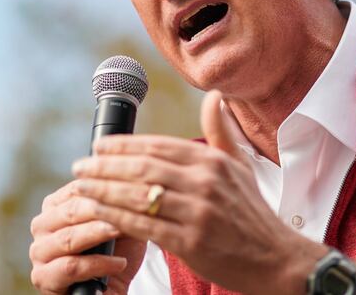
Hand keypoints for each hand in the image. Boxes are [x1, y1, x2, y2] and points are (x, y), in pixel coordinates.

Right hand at [29, 180, 146, 294]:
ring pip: (68, 238)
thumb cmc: (117, 249)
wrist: (112, 288)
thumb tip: (130, 173)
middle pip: (70, 211)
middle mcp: (42, 225)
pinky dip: (98, 264)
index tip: (129, 184)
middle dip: (100, 208)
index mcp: (56, 205)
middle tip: (126, 207)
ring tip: (120, 231)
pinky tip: (119, 263)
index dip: (104, 186)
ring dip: (97, 233)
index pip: (77, 188)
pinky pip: (70, 267)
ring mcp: (39, 252)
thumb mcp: (124, 220)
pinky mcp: (43, 278)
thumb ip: (121, 198)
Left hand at [70, 90, 325, 293]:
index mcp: (213, 161)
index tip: (100, 145)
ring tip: (81, 186)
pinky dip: (116, 217)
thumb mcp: (241, 166)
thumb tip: (214, 97)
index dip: (125, 144)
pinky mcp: (191, 241)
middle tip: (80, 165)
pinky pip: (144, 225)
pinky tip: (98, 212)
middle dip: (105, 165)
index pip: (159, 146)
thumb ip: (221, 132)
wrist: (275, 258)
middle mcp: (205, 182)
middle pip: (143, 167)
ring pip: (139, 195)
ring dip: (104, 189)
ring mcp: (198, 212)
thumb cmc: (253, 212)